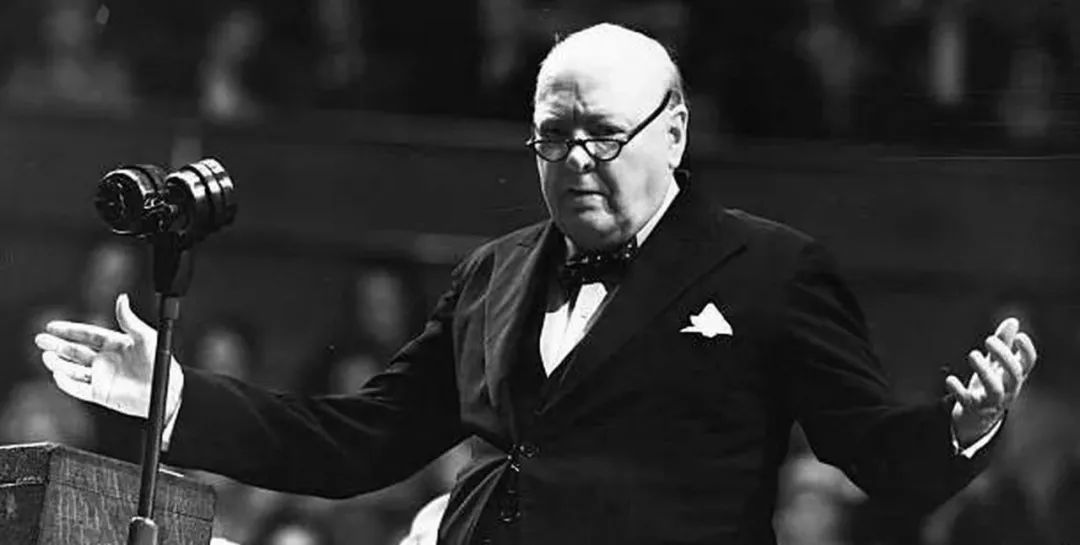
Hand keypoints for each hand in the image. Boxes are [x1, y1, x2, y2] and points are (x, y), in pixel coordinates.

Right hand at [33, 294, 182, 419]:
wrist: (168, 390)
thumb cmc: (160, 362)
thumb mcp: (145, 337)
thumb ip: (129, 320)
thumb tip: (122, 298)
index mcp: (115, 344)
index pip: (87, 334)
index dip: (69, 330)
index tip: (52, 326)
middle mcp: (106, 360)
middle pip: (75, 351)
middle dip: (57, 345)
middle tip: (40, 340)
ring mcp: (102, 377)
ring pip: (74, 369)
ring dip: (59, 363)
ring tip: (46, 357)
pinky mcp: (102, 394)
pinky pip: (79, 389)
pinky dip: (67, 383)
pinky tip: (57, 375)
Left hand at [946, 317, 1036, 445]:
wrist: (977, 418)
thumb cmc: (989, 384)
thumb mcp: (996, 364)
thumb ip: (1004, 343)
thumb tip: (1013, 321)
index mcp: (1014, 377)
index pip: (1028, 364)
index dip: (1027, 351)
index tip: (1019, 336)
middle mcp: (1006, 389)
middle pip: (1013, 375)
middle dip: (1003, 356)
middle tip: (988, 340)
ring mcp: (991, 400)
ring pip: (994, 389)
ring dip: (984, 371)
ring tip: (973, 354)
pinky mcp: (973, 408)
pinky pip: (967, 401)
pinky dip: (958, 390)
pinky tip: (949, 379)